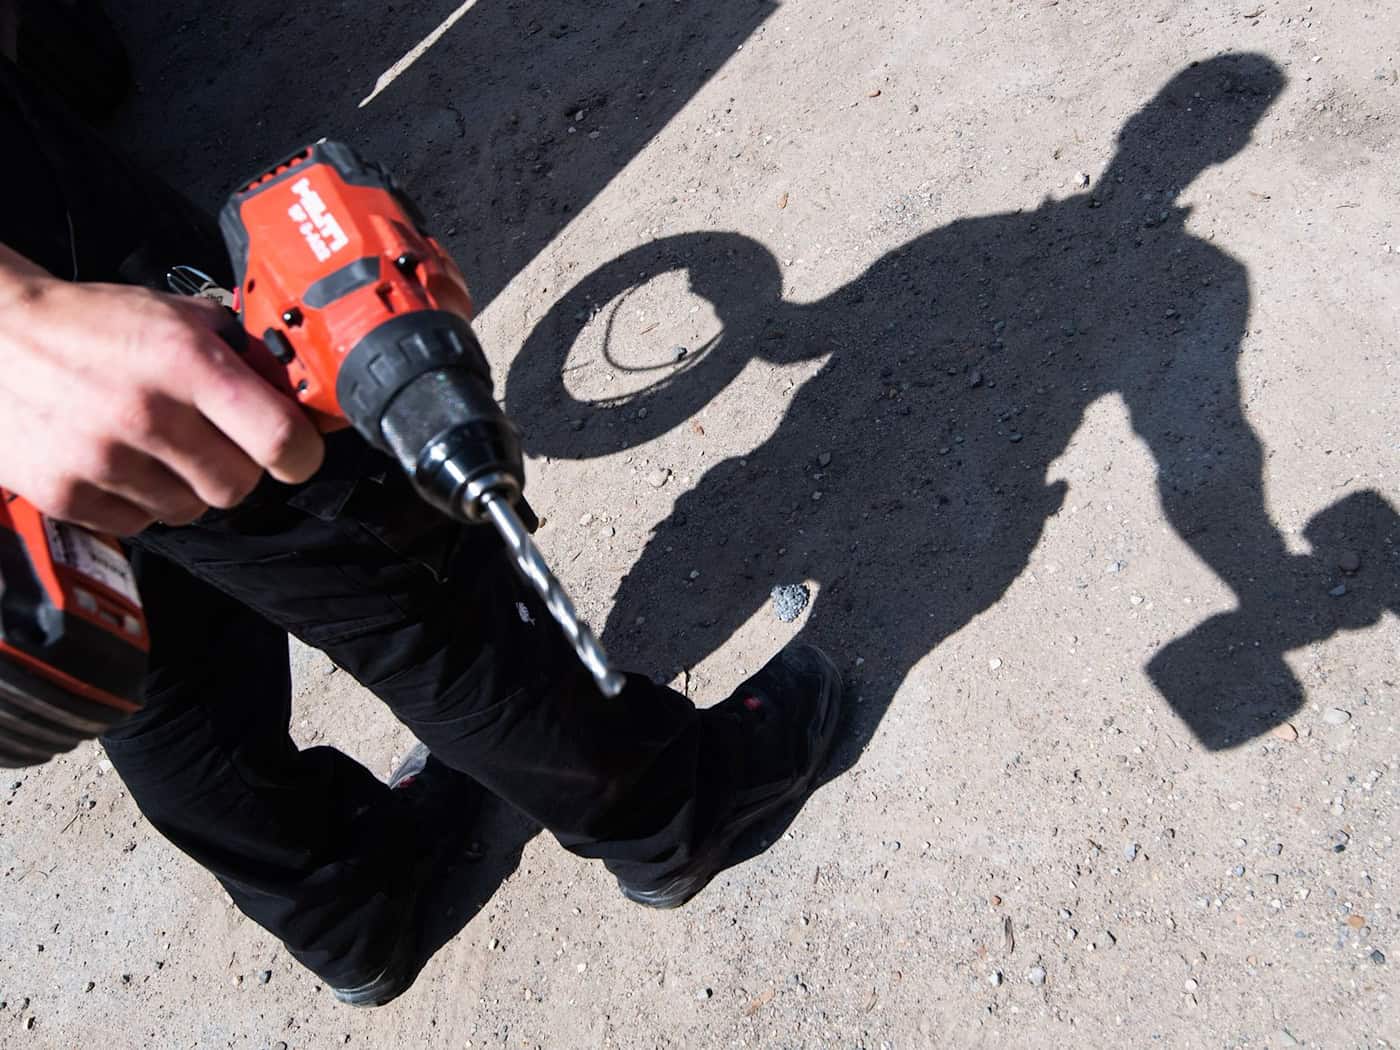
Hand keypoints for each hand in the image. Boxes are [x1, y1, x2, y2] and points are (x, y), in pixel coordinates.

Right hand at [0, 245, 323, 533]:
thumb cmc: (92, 326)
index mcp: (186, 361)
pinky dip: (141, 501)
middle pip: (239, 486)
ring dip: (187, 486)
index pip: (280, 439)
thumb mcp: (177, 316)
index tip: (296, 452)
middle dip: (238, 468)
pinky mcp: (66, 494)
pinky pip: (141, 523)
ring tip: (156, 446)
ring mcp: (103, 459)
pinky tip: (120, 461)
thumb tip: (302, 396)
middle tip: (214, 442)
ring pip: (192, 510)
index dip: (301, 454)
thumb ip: (244, 354)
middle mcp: (147, 413)